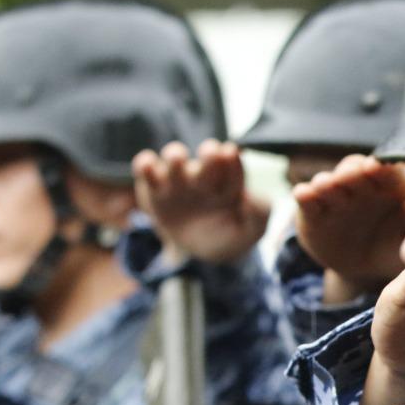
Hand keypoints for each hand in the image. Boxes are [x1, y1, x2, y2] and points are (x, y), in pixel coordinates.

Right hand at [133, 140, 268, 263]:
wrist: (203, 252)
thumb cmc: (230, 234)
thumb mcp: (252, 230)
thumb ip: (259, 213)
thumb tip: (249, 196)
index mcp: (231, 180)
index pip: (232, 165)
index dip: (231, 159)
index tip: (231, 153)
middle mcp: (206, 175)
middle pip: (206, 155)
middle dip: (209, 153)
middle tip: (211, 152)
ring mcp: (179, 179)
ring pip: (174, 157)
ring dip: (175, 155)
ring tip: (178, 160)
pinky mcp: (155, 188)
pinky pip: (146, 169)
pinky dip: (145, 164)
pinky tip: (148, 166)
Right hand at [293, 155, 404, 302]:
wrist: (369, 270)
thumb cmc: (397, 248)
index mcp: (390, 185)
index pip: (386, 169)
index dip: (381, 167)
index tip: (377, 168)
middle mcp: (360, 184)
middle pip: (353, 170)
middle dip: (352, 172)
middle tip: (351, 176)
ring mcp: (334, 196)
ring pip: (327, 181)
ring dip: (326, 183)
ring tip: (327, 186)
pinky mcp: (313, 212)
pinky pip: (306, 199)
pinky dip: (304, 195)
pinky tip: (304, 195)